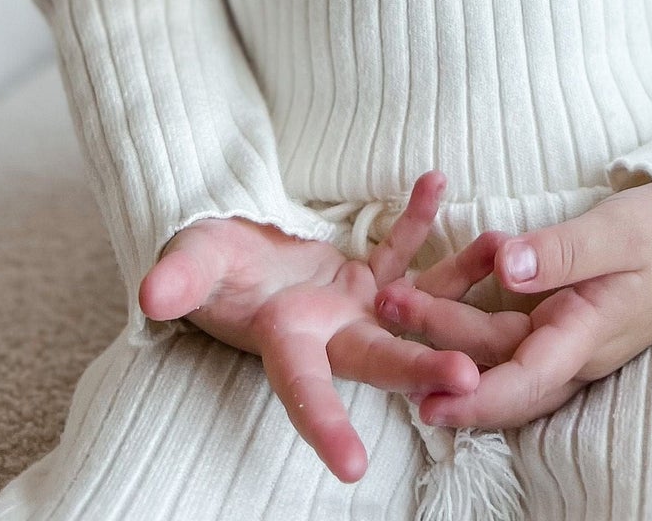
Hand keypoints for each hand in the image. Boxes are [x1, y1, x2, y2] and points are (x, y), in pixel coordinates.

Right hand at [138, 170, 478, 482]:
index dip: (325, 427)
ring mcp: (354, 307)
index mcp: (285, 344)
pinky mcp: (366, 276)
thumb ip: (178, 281)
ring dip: (458, 280)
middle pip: (382, 358)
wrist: (223, 250)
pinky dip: (420, 219)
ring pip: (415, 303)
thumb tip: (151, 293)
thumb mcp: (186, 267)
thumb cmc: (199, 266)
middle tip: (473, 380)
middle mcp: (329, 335)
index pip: (304, 391)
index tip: (354, 469)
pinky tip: (439, 182)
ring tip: (499, 251)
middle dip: (425, 368)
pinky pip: (402, 249)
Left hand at [373, 179, 651, 429]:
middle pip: (498, 359)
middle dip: (439, 345)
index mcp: (589, 336)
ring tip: (399, 296)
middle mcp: (575, 345)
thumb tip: (504, 266)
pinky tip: (446, 286)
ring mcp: (572, 330)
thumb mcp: (620, 231)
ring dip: (450, 325)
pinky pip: (513, 324)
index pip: (524, 380)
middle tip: (386, 308)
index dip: (473, 395)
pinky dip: (476, 310)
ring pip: (500, 343)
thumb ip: (562, 251)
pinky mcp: (569, 312)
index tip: (426, 399)